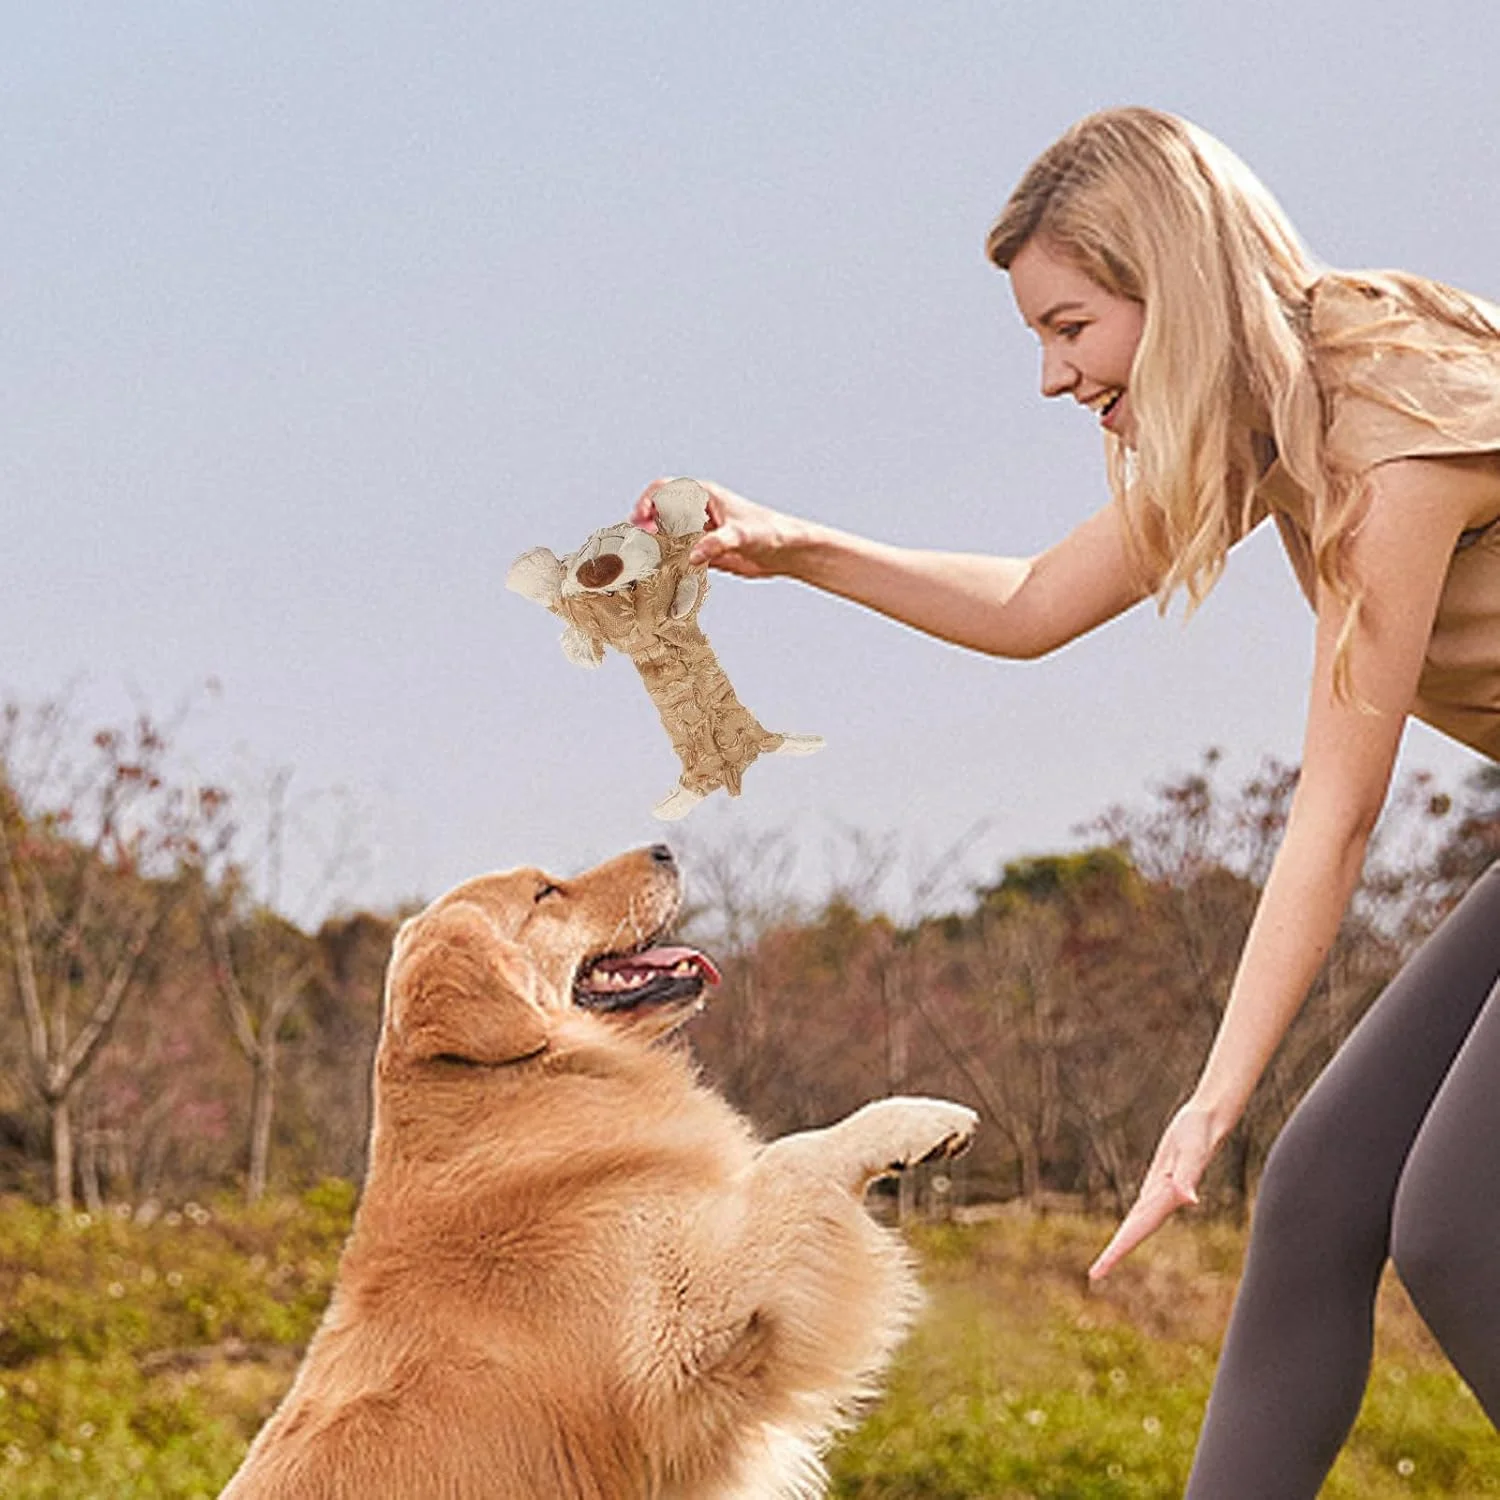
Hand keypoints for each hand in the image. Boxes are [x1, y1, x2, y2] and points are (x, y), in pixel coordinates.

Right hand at [630, 477, 812, 578]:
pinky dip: (670, 558)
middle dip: (646, 525)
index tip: (641, 520)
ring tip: (646, 557)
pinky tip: (665, 570)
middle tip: (639, 543)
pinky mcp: (705, 549)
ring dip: (655, 542)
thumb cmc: (769, 533)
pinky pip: (680, 551)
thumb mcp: (741, 536)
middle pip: (661, 511)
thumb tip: (693, 556)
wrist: (787, 551)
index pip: (665, 489)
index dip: (647, 502)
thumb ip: (716, 544)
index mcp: (704, 495)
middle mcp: (699, 510)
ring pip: (668, 532)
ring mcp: (701, 529)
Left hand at [1088, 1103, 1217, 1280]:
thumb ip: (1188, 1176)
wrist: (1208, 1121)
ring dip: (1124, 1241)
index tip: (1100, 1270)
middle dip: (1116, 1253)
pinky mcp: (1160, 1182)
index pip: (1136, 1230)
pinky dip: (1133, 1223)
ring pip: (1137, 1222)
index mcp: (1165, 1200)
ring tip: (1108, 1261)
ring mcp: (1161, 1193)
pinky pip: (1142, 1208)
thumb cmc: (1199, 1134)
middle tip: (1095, 1276)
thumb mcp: (1191, 1153)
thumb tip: (1188, 1199)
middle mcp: (1162, 1201)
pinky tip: (1129, 1229)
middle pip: (1134, 1232)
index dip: (1118, 1250)